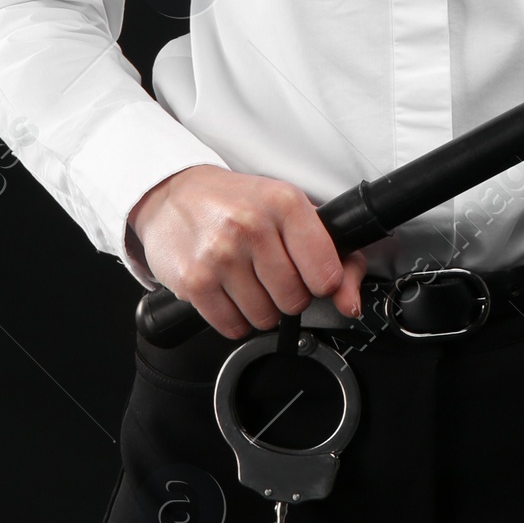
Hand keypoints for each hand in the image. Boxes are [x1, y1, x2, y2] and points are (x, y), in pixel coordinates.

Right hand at [128, 165, 367, 339]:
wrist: (173, 195)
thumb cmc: (237, 203)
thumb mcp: (290, 212)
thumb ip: (335, 256)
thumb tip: (350, 303)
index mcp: (284, 203)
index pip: (327, 274)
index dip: (320, 282)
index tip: (308, 273)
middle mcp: (252, 226)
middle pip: (295, 300)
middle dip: (287, 295)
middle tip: (270, 273)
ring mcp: (221, 255)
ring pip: (265, 318)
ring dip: (259, 308)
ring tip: (246, 278)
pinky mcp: (195, 281)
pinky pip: (233, 327)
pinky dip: (234, 318)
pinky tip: (227, 290)